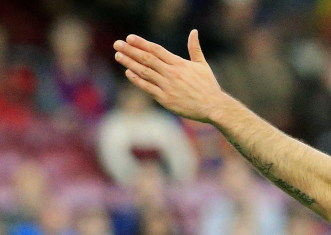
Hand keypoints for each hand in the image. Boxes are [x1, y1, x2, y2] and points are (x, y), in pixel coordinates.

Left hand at [113, 30, 229, 122]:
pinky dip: (137, 79)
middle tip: (117, 44)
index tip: (129, 38)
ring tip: (118, 55)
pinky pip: (147, 87)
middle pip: (147, 59)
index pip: (156, 50)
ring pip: (144, 72)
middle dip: (130, 50)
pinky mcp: (165, 99)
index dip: (141, 43)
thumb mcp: (202, 65)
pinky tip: (128, 72)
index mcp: (179, 63)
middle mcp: (171, 73)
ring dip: (129, 63)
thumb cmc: (208, 86)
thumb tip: (194, 32)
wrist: (213, 107)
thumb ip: (195, 48)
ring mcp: (167, 86)